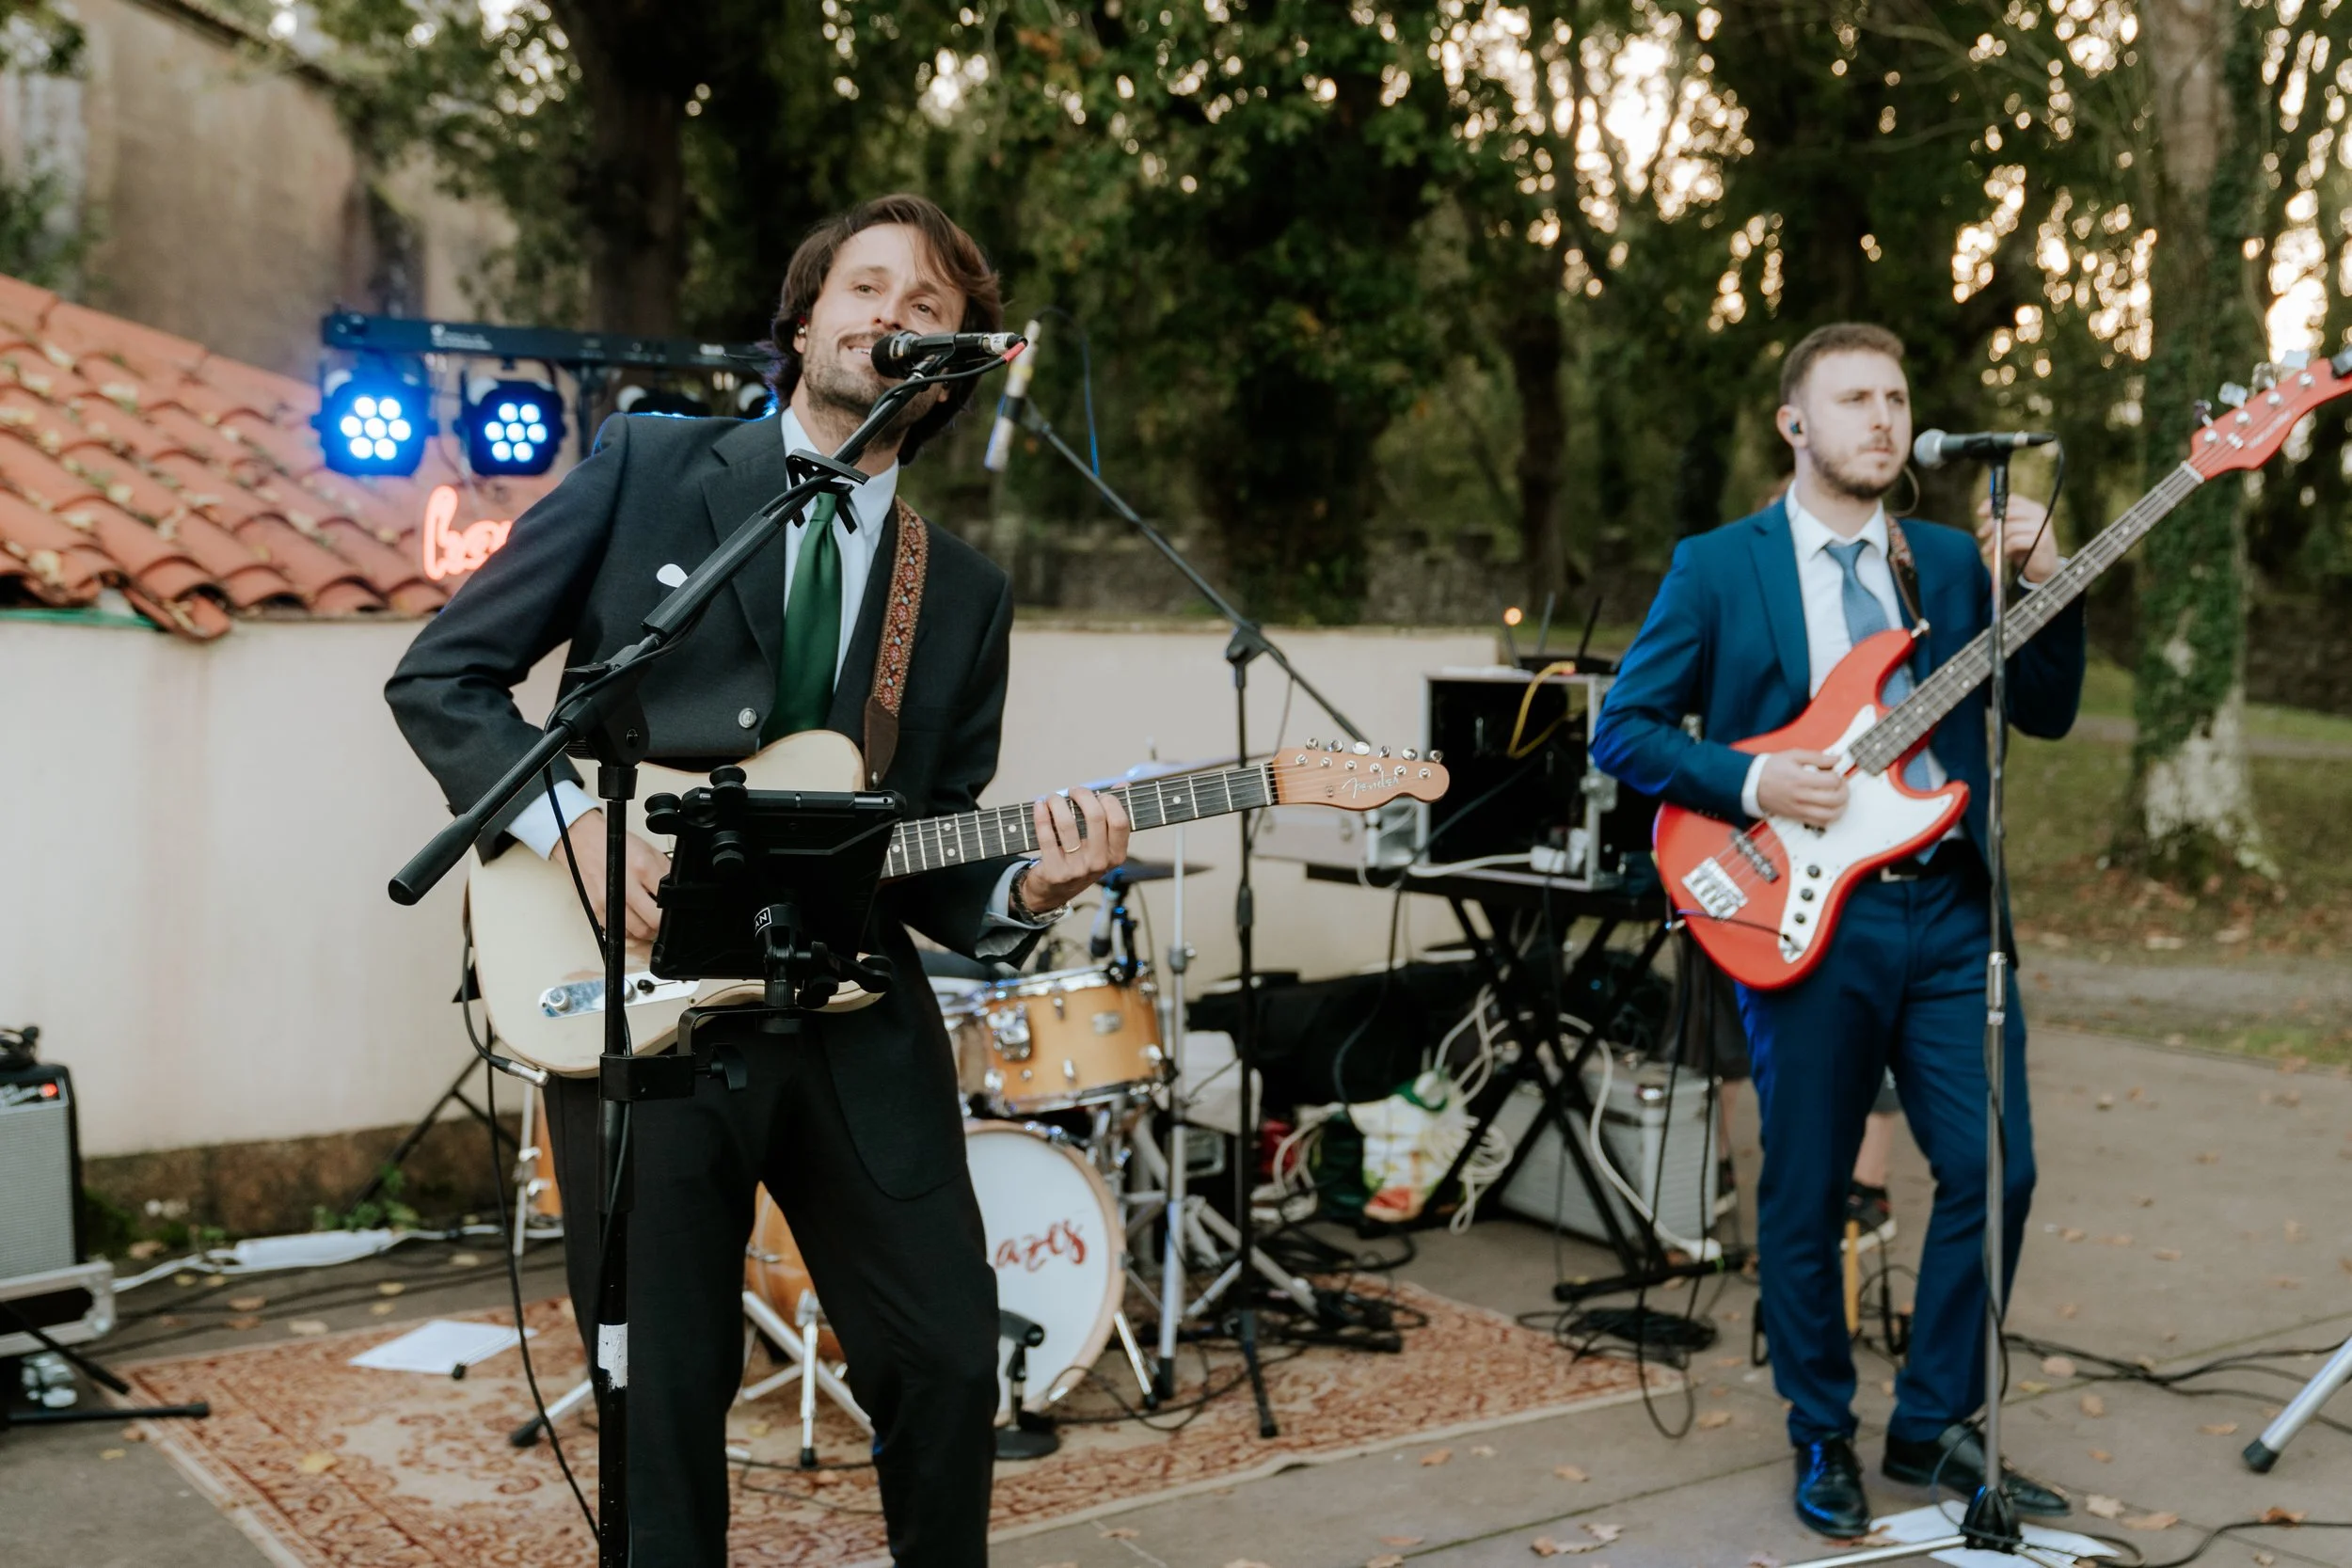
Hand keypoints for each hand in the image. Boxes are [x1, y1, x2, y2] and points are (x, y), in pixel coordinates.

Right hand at [560, 810, 669, 942]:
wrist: (582, 841)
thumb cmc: (614, 844)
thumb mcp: (647, 850)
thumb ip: (665, 870)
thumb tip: (678, 888)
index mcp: (642, 867)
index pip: (668, 899)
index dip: (676, 906)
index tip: (676, 907)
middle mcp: (626, 886)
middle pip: (654, 921)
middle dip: (663, 923)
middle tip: (665, 918)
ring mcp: (609, 900)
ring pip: (638, 932)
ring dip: (648, 931)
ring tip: (650, 921)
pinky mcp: (597, 909)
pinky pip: (620, 932)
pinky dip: (630, 931)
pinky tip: (633, 921)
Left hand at [1019, 787, 1131, 913]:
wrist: (1055, 892)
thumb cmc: (1081, 861)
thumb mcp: (1102, 845)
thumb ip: (1112, 815)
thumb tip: (1122, 785)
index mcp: (1116, 855)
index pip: (1120, 821)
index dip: (1109, 801)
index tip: (1098, 794)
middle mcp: (1099, 863)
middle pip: (1096, 817)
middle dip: (1083, 795)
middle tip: (1074, 791)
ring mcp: (1077, 869)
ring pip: (1067, 823)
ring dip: (1057, 802)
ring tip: (1053, 798)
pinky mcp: (1055, 871)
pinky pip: (1046, 836)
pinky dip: (1041, 815)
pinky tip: (1040, 806)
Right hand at [1756, 749, 1849, 826]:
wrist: (1752, 784)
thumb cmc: (1771, 769)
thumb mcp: (1793, 755)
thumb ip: (1817, 757)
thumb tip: (1836, 759)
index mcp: (1801, 779)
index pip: (1832, 781)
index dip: (1838, 776)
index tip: (1834, 773)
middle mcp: (1801, 796)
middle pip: (1835, 800)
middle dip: (1844, 791)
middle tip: (1840, 785)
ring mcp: (1799, 809)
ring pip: (1830, 815)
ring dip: (1841, 807)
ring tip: (1838, 797)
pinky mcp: (1797, 817)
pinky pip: (1820, 823)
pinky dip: (1830, 817)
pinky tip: (1829, 807)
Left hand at [1976, 493, 2058, 584]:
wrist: (2044, 566)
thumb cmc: (2025, 547)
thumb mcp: (2013, 531)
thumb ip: (2002, 520)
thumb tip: (1983, 511)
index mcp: (2033, 508)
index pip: (2012, 499)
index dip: (1993, 504)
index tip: (1980, 513)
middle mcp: (2039, 514)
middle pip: (2008, 513)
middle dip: (1990, 524)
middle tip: (1980, 534)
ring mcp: (2042, 527)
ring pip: (2009, 528)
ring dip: (1993, 540)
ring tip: (1986, 550)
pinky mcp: (2041, 541)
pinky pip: (2014, 542)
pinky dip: (2004, 549)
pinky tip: (2003, 554)